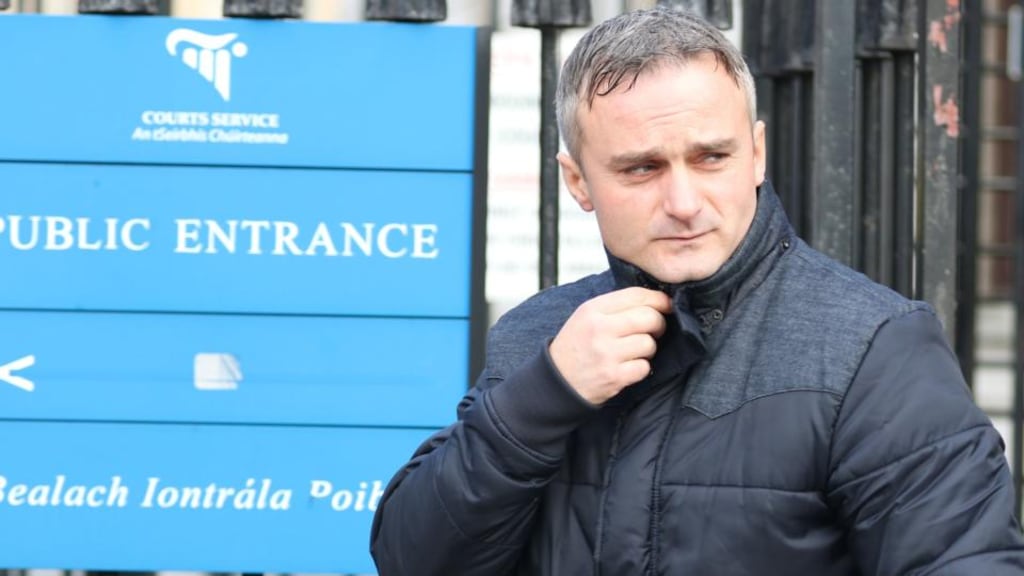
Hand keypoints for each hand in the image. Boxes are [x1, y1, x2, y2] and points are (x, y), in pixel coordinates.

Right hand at [549, 287, 671, 404]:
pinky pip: (644, 367)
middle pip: (649, 318)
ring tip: (634, 351)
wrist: (557, 381)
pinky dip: (641, 368)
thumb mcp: (586, 316)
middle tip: (654, 330)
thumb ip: (615, 307)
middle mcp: (600, 328)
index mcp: (593, 309)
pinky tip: (628, 367)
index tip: (666, 305)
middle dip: (659, 324)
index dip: (658, 299)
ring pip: (649, 343)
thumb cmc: (576, 346)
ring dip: (648, 348)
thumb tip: (655, 300)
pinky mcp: (614, 376)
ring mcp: (607, 354)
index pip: (636, 295)